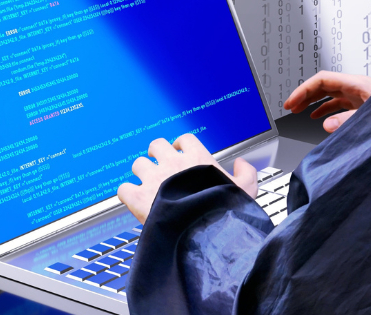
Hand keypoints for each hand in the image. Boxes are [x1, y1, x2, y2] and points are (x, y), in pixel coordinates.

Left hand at [117, 133, 257, 223]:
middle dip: (156, 153)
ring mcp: (153, 179)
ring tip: (146, 182)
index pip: (184, 139)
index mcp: (196, 157)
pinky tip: (133, 198)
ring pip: (138, 164)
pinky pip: (124, 188)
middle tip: (159, 164)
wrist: (202, 232)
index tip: (182, 153)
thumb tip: (242, 165)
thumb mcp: (245, 189)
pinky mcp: (138, 197)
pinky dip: (127, 192)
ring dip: (141, 172)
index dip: (181, 145)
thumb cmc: (222, 209)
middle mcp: (172, 163)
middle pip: (156, 145)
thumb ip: (246, 174)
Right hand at [283, 71, 370, 132]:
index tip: (291, 102)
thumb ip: (349, 121)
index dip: (303, 89)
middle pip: (324, 85)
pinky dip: (327, 109)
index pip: (322, 80)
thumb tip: (327, 123)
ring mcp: (362, 95)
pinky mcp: (366, 105)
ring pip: (331, 95)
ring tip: (301, 111)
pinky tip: (321, 117)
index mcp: (358, 84)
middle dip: (305, 94)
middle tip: (290, 106)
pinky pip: (340, 104)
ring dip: (314, 102)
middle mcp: (358, 87)